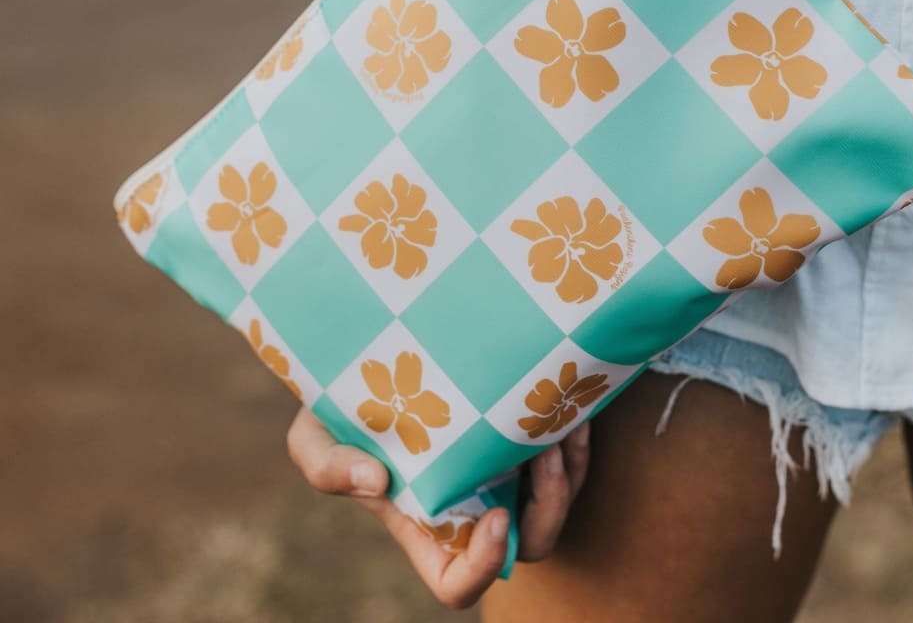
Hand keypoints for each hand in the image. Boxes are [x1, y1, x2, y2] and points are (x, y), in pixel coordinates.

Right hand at [286, 405, 590, 608]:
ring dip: (570, 469)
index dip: (484, 568)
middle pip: (528, 543)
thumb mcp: (313, 437)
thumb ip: (327, 467)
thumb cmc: (337, 406)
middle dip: (550, 507)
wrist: (372, 352)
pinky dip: (576, 437)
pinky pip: (567, 456)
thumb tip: (376, 481)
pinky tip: (570, 403)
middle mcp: (470, 505)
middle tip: (544, 454)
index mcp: (424, 524)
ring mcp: (500, 471)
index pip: (459, 583)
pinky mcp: (521, 433)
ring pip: (557, 499)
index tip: (495, 516)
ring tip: (561, 419)